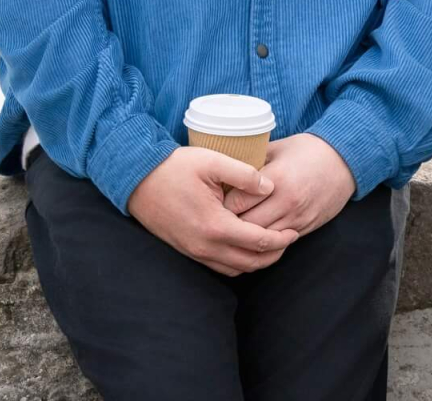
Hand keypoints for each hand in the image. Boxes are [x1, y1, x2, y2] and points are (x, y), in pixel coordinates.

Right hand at [127, 146, 298, 276]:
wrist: (136, 179)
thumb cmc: (174, 167)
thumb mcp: (212, 161)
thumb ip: (245, 174)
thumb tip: (271, 187)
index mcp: (215, 225)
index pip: (259, 242)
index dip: (281, 239)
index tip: (294, 230)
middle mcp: (204, 246)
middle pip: (250, 263)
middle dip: (274, 254)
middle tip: (288, 238)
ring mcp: (193, 251)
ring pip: (234, 269)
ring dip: (256, 261)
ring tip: (271, 243)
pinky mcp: (186, 250)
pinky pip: (218, 266)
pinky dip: (238, 262)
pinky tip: (246, 245)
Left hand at [224, 134, 355, 235]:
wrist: (345, 161)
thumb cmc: (308, 150)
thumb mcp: (277, 148)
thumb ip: (251, 160)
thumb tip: (225, 169)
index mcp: (277, 179)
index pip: (236, 203)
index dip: (221, 204)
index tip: (214, 202)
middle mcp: (287, 202)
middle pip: (245, 226)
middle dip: (230, 224)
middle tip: (219, 219)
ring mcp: (297, 217)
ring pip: (261, 239)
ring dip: (246, 236)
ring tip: (234, 229)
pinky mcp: (305, 227)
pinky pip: (278, 243)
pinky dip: (265, 240)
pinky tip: (255, 233)